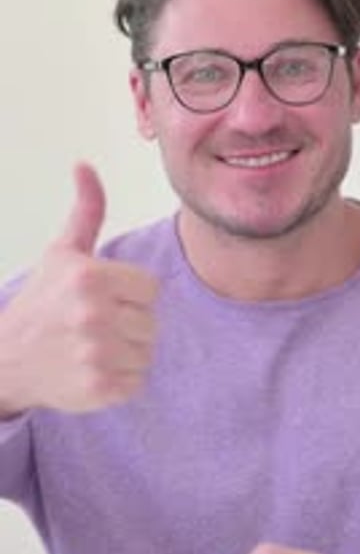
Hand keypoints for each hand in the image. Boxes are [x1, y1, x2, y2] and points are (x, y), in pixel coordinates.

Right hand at [0, 163, 157, 413]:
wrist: (6, 359)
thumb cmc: (42, 302)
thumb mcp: (62, 253)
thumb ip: (86, 211)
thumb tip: (85, 165)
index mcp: (90, 277)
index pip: (151, 289)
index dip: (130, 295)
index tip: (103, 299)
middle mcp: (92, 314)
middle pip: (152, 322)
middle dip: (129, 324)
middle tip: (95, 325)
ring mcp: (95, 354)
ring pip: (147, 352)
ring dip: (127, 353)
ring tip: (94, 347)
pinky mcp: (98, 388)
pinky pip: (137, 381)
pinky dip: (121, 380)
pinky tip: (93, 369)